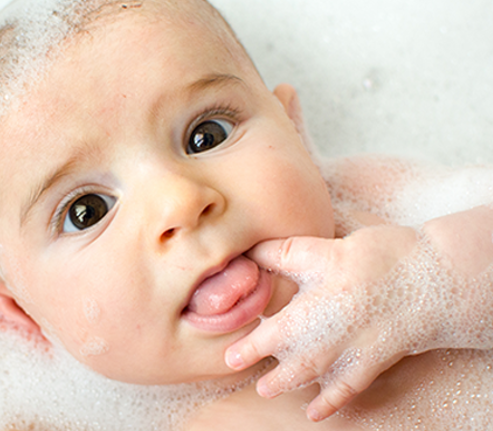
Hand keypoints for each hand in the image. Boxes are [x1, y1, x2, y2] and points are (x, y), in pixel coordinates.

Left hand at [226, 225, 422, 421]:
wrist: (433, 281)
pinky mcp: (372, 363)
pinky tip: (317, 412)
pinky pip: (346, 390)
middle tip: (245, 374)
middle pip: (287, 365)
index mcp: (306, 316)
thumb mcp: (322, 250)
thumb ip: (281, 254)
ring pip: (311, 378)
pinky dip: (330, 402)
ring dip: (288, 385)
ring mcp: (348, 357)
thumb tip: (248, 251)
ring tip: (268, 389)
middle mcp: (323, 344)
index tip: (229, 356)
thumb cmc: (376, 261)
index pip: (266, 338)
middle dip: (266, 372)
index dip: (246, 348)